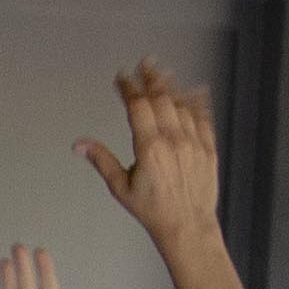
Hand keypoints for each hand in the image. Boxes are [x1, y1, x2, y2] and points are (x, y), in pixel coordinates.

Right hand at [80, 60, 223, 250]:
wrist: (187, 225)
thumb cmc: (153, 210)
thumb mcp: (121, 187)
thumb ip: (101, 160)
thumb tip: (80, 145)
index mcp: (149, 148)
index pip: (137, 107)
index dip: (128, 88)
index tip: (121, 78)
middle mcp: (173, 140)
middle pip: (161, 98)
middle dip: (151, 79)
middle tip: (144, 64)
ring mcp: (194, 142)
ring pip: (182, 105)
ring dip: (172, 86)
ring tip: (163, 72)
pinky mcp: (208, 148)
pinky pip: (203, 118)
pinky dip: (198, 102)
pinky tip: (196, 90)